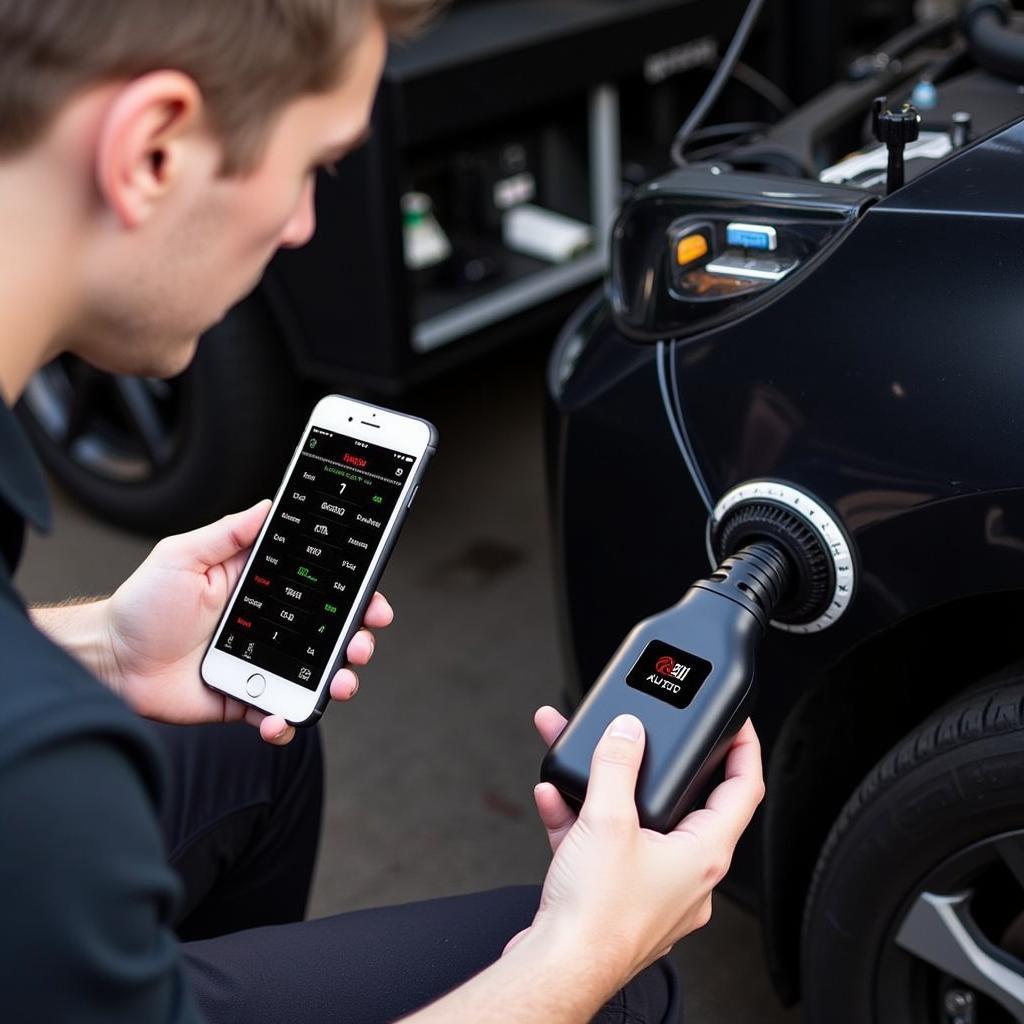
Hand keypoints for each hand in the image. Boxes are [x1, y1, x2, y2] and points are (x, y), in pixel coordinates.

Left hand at [101, 500, 393, 744]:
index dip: (352, 594)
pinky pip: (278, 714)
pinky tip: (282, 718)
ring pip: (314, 676)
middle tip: (361, 644)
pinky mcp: (245, 701)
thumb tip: (267, 506)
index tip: (373, 599)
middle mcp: (269, 628)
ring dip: (336, 682)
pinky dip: (287, 722)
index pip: (318, 590)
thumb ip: (227, 532)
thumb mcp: (182, 556)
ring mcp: (261, 665)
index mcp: (260, 591)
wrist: (109, 661)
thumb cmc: (141, 605)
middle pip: (328, 635)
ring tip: (339, 684)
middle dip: (356, 640)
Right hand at [508, 709, 764, 990]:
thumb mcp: (608, 822)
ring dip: (603, 789)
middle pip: (684, 802)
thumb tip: (627, 732)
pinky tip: (554, 799)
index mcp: (704, 855)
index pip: (744, 789)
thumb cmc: (597, 918)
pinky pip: (604, 846)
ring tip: (579, 761)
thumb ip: (617, 767)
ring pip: (635, 823)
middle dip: (651, 763)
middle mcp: (687, 875)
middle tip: (648, 735)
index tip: (737, 725)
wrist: (558, 969)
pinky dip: (581, 820)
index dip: (744, 749)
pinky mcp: (617, 899)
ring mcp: (653, 889)